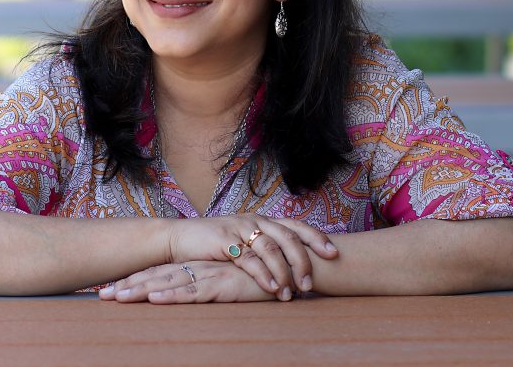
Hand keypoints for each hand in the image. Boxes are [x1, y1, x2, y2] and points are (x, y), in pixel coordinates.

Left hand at [99, 261, 281, 302]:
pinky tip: (155, 298)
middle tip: (102, 295)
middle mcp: (199, 268)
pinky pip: (193, 291)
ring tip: (118, 297)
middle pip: (156, 277)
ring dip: (141, 290)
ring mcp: (210, 275)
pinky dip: (172, 294)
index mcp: (198, 267)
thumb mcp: (229, 282)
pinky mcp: (223, 284)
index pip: (159, 273)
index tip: (110, 291)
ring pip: (168, 283)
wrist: (290, 267)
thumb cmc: (260, 277)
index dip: (134, 281)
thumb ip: (209, 286)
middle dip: (128, 286)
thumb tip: (190, 294)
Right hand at [166, 215, 337, 299]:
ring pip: (271, 248)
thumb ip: (264, 248)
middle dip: (304, 260)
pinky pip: (249, 259)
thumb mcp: (242, 241)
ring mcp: (239, 230)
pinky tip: (272, 288)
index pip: (296, 225)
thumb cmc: (213, 244)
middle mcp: (253, 221)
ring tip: (292, 292)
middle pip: (288, 237)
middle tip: (311, 283)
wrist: (179, 238)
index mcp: (261, 220)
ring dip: (285, 272)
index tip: (334, 252)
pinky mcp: (224, 242)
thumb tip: (291, 266)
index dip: (316, 237)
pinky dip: (263, 275)